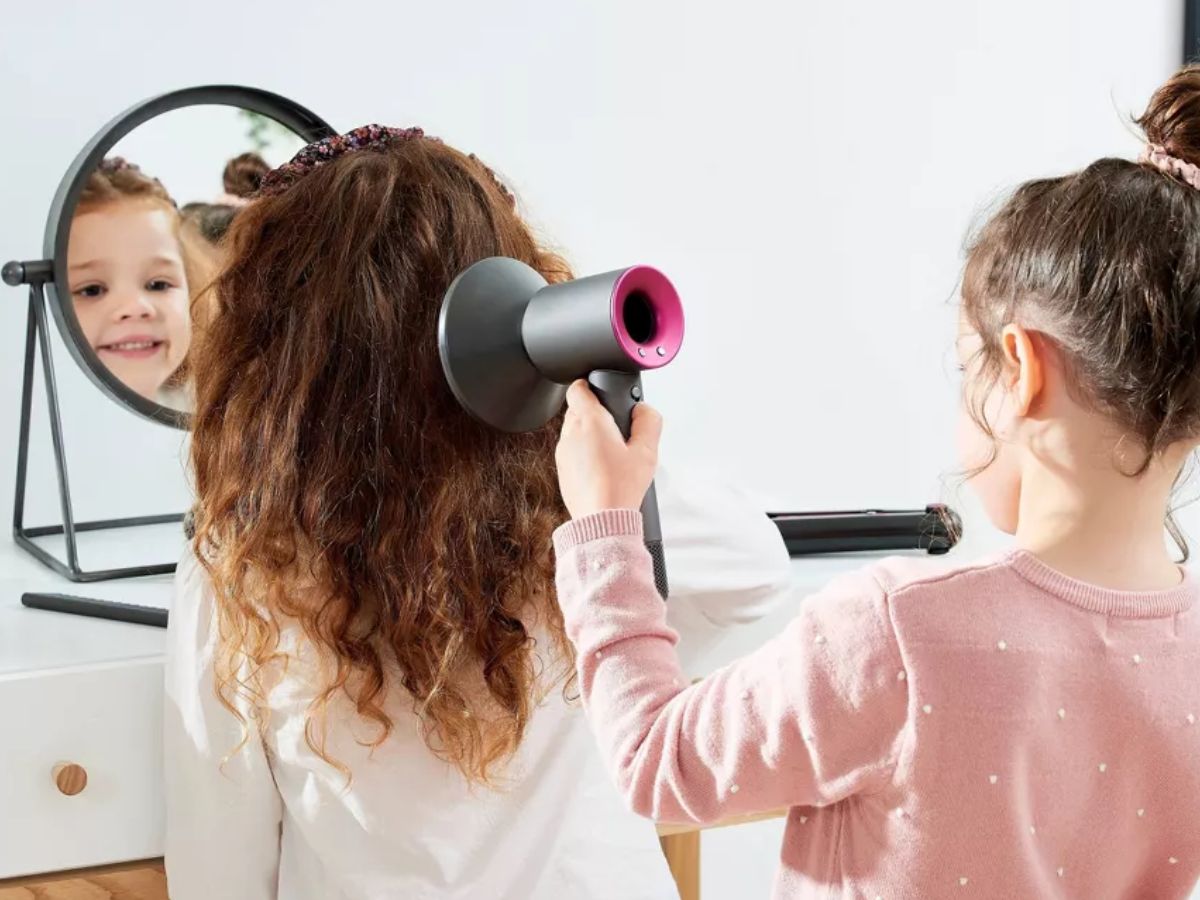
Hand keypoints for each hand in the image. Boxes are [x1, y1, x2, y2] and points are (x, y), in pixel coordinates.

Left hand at [555, 379, 662, 519]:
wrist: (602, 520)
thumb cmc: (621, 487)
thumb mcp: (647, 451)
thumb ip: (649, 421)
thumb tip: (643, 409)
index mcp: (590, 422)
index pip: (578, 388)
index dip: (590, 385)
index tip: (602, 392)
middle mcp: (571, 434)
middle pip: (578, 409)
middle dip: (596, 413)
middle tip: (617, 428)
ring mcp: (563, 452)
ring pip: (574, 431)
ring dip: (590, 434)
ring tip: (612, 451)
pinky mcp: (562, 469)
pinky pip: (572, 451)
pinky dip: (584, 453)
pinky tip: (602, 467)